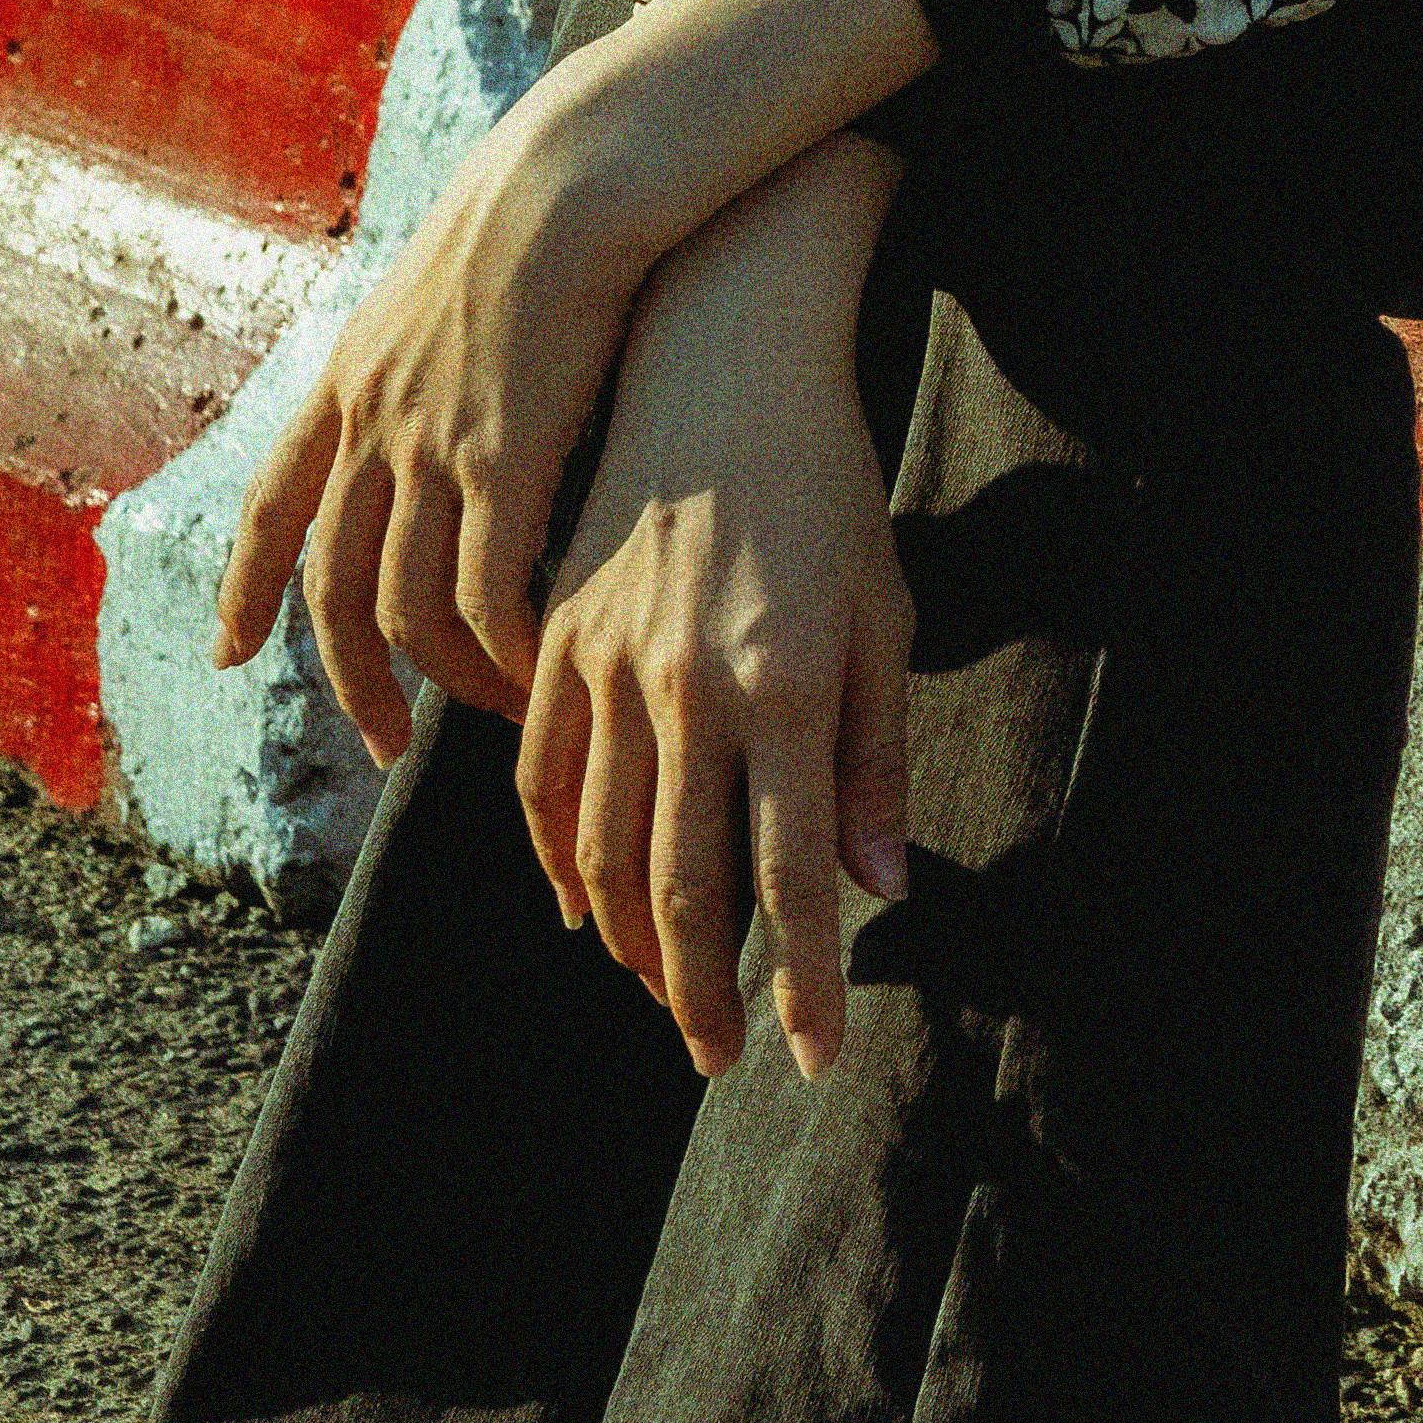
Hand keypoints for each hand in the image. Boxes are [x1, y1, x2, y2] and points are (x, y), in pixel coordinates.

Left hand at [215, 0, 936, 757]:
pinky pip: (483, 588)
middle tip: (380, 742)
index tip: (232, 655)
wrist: (575, 170)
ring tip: (488, 712)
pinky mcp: (499, 457)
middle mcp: (370, 418)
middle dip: (350, 676)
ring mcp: (428, 442)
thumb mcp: (464, 264)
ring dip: (440, 675)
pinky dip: (501, 645)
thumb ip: (447, 332)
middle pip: (334, 581)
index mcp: (352, 372)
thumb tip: (469, 356)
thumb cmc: (553, 197)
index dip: (249, 586)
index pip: (279, 501)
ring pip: (405, 602)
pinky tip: (532, 667)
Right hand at [518, 143, 916, 1078]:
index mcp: (785, 683)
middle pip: (677, 882)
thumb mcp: (884, 615)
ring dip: (628, 939)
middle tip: (721, 1054)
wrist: (720, 365)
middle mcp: (685, 685)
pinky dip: (556, 858)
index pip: (792, 874)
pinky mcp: (555, 638)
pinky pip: (539, 779)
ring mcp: (606, 663)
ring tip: (664, 991)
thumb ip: (875, 758)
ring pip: (597, 846)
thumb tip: (882, 891)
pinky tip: (583, 905)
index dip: (801, 978)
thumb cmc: (829, 494)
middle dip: (700, 988)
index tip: (811, 1057)